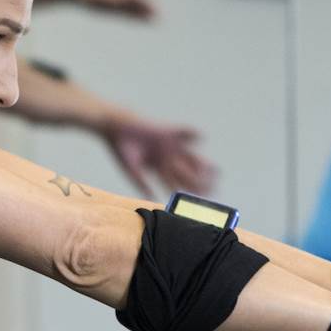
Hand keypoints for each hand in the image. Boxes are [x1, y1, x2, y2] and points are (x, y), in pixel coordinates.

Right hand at [100, 112, 217, 197]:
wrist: (115, 128)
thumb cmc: (121, 150)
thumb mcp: (131, 170)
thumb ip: (142, 184)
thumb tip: (151, 198)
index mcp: (158, 168)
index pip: (175, 183)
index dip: (186, 192)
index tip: (198, 201)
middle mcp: (166, 157)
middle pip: (186, 172)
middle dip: (199, 182)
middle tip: (213, 189)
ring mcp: (168, 145)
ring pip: (189, 156)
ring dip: (202, 163)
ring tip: (215, 170)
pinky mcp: (166, 131)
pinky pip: (182, 132)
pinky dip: (192, 133)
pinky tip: (202, 137)